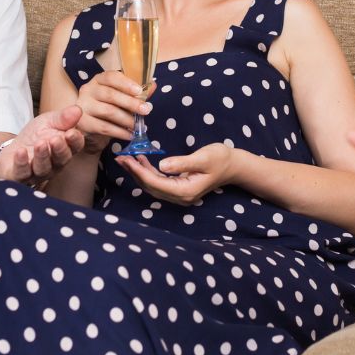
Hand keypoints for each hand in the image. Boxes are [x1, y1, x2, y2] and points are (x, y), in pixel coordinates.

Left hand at [0, 107, 85, 184]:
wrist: (11, 151)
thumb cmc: (34, 137)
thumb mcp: (48, 122)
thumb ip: (62, 117)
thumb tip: (77, 110)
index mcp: (65, 149)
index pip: (75, 146)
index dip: (75, 141)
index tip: (71, 132)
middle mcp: (54, 164)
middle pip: (61, 160)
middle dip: (60, 150)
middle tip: (56, 139)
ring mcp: (37, 173)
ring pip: (43, 168)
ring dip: (42, 156)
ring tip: (40, 144)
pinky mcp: (19, 177)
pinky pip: (22, 173)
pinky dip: (22, 162)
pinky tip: (21, 151)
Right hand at [75, 71, 152, 155]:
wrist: (90, 128)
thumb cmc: (108, 107)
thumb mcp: (121, 97)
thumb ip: (136, 92)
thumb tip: (152, 85)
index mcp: (99, 80)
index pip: (111, 77)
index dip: (126, 84)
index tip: (140, 91)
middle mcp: (88, 90)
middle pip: (110, 95)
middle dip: (131, 103)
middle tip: (146, 110)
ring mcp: (83, 106)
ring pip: (108, 112)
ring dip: (127, 120)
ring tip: (138, 126)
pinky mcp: (83, 123)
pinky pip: (105, 128)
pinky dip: (120, 132)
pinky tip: (130, 135)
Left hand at [115, 142, 236, 204]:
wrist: (233, 165)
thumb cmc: (220, 159)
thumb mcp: (203, 158)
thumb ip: (182, 163)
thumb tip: (162, 164)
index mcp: (185, 191)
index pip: (155, 183)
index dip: (139, 171)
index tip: (127, 159)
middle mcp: (180, 196)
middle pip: (150, 186)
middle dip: (134, 172)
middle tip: (121, 158)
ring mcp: (179, 194)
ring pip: (152, 186)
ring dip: (139, 173)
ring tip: (127, 159)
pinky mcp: (179, 188)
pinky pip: (159, 182)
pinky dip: (148, 172)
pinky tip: (141, 161)